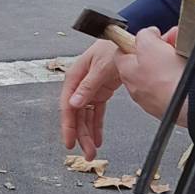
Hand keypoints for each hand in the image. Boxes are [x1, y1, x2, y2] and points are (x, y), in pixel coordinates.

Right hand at [61, 39, 123, 159]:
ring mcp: (89, 90)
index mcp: (74, 76)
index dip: (68, 125)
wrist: (126, 40)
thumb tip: (74, 104)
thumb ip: (88, 85)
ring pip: (85, 117)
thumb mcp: (101, 66)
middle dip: (79, 135)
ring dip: (87, 134)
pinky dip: (96, 126)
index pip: (68, 105)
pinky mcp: (100, 92)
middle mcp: (79, 85)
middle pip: (76, 115)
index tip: (70, 141)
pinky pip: (96, 113)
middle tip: (86, 153)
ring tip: (92, 152)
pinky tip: (98, 139)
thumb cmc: (111, 47)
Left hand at [117, 26, 187, 124]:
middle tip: (173, 43)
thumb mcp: (150, 45)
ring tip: (184, 56)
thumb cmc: (168, 79)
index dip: (136, 41)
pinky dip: (180, 76)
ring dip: (172, 61)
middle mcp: (136, 86)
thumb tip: (148, 34)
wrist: (190, 103)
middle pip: (145, 60)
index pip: (122, 51)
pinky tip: (189, 72)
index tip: (150, 37)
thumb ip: (145, 36)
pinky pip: (173, 85)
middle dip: (160, 48)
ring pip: (161, 72)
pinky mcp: (169, 104)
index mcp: (127, 71)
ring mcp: (153, 97)